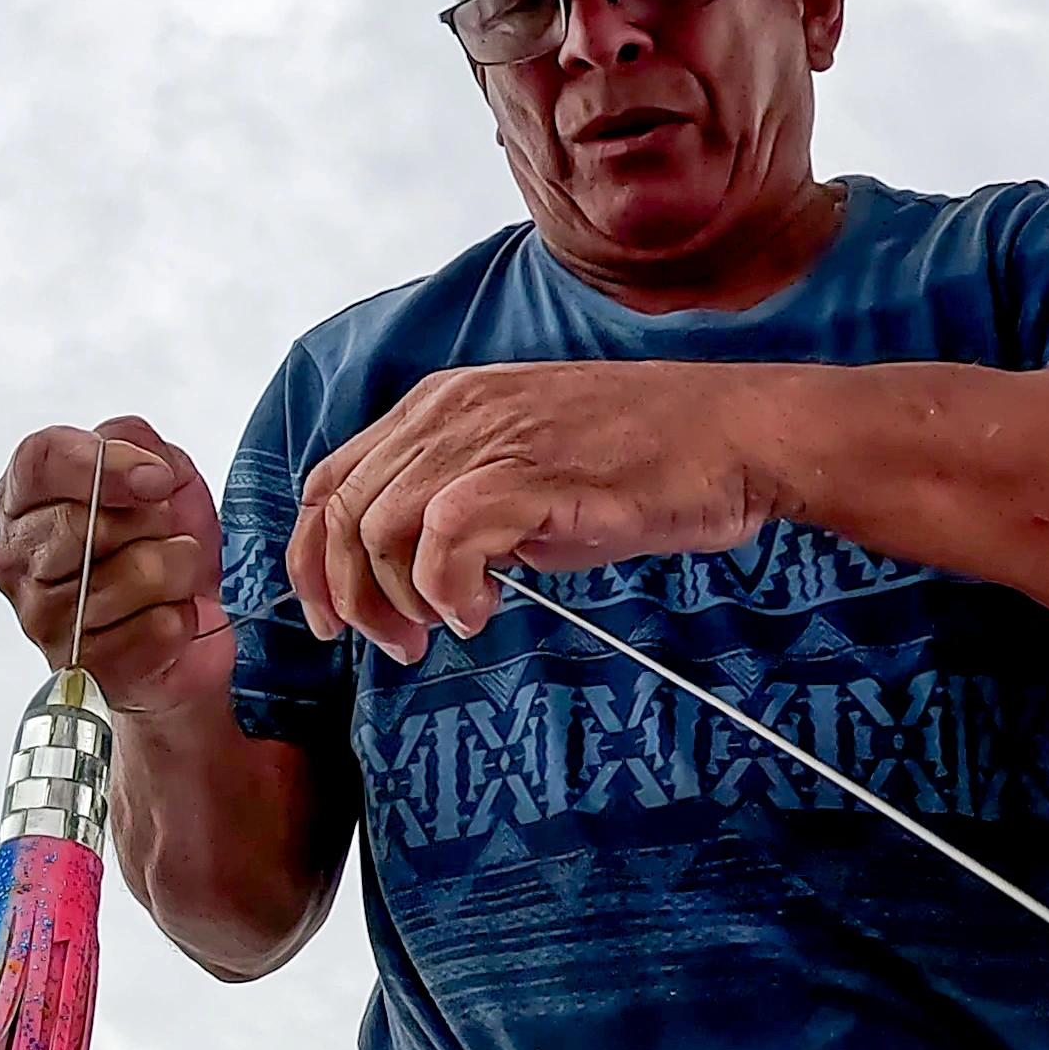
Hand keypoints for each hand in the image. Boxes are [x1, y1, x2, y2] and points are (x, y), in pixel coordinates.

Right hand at [0, 415, 234, 712]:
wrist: (184, 623)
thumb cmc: (158, 544)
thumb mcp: (156, 469)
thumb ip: (136, 441)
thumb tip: (144, 466)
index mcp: (22, 501)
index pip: (40, 462)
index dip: (104, 464)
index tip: (156, 479)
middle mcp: (18, 561)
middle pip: (84, 521)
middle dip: (151, 520)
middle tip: (169, 529)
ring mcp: (42, 620)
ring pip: (130, 575)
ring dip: (177, 568)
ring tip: (177, 574)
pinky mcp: (83, 668)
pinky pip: (154, 629)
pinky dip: (182, 617)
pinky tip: (171, 615)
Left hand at [286, 359, 783, 663]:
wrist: (733, 438)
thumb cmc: (641, 463)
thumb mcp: (524, 478)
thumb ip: (458, 512)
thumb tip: (410, 579)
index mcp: (439, 405)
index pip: (330, 481)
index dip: (315, 559)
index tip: (335, 620)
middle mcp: (450, 410)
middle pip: (341, 512)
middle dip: (351, 595)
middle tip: (398, 644)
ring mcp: (487, 436)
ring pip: (380, 527)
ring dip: (400, 599)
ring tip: (450, 627)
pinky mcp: (526, 471)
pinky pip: (441, 539)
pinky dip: (447, 589)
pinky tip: (485, 610)